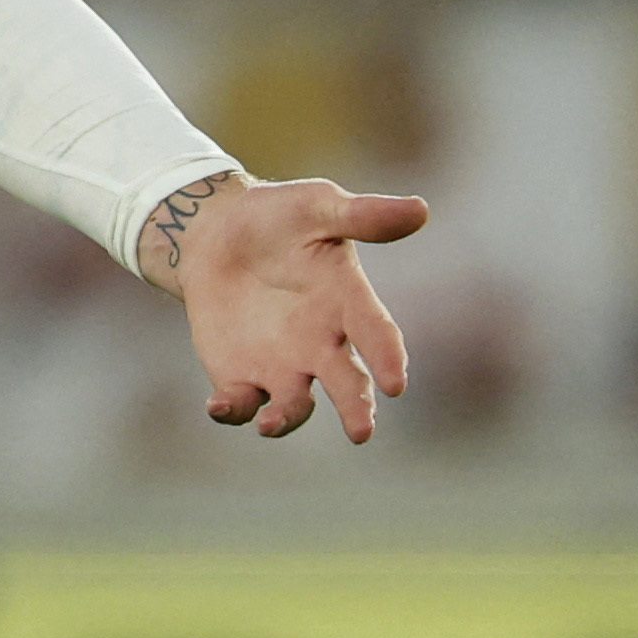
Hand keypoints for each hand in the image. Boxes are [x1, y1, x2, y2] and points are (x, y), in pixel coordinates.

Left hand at [138, 171, 427, 440]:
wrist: (216, 233)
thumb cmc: (278, 218)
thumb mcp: (318, 205)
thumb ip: (362, 215)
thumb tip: (420, 208)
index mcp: (349, 303)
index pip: (377, 334)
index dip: (388, 358)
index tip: (397, 383)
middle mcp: (323, 344)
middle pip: (346, 384)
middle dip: (355, 408)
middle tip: (361, 432)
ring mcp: (284, 365)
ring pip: (294, 405)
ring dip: (286, 418)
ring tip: (271, 424)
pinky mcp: (241, 375)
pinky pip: (240, 402)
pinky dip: (232, 409)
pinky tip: (220, 406)